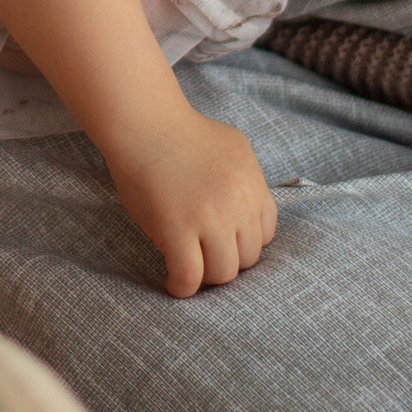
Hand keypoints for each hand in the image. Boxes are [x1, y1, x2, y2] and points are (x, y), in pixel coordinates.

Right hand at [102, 103, 278, 297]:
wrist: (145, 124)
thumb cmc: (181, 132)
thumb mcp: (233, 148)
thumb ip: (247, 180)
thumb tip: (249, 209)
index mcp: (253, 185)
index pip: (266, 233)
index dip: (243, 240)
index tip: (224, 240)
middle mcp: (238, 204)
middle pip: (247, 257)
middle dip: (226, 259)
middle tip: (203, 254)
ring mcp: (209, 218)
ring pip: (222, 273)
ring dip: (206, 276)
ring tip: (188, 267)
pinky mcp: (177, 230)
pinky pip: (189, 276)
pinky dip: (182, 287)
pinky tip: (172, 282)